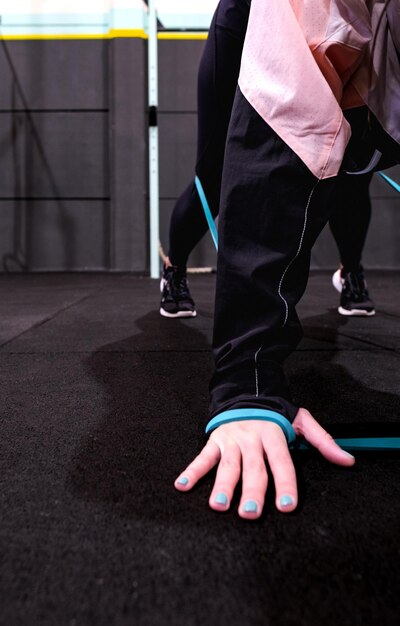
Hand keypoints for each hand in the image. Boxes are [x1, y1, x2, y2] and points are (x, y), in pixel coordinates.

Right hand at [174, 408, 354, 519]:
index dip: (285, 483)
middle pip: (253, 469)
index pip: (281, 462)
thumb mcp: (302, 421)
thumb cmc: (276, 412)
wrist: (247, 390)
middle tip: (250, 514)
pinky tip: (183, 485)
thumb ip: (323, 441)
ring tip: (218, 506)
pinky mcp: (215, 439)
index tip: (287, 506)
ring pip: (227, 465)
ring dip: (221, 486)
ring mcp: (232, 439)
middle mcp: (252, 437)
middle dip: (252, 492)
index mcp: (274, 434)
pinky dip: (192, 470)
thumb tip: (348, 460)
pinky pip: (203, 457)